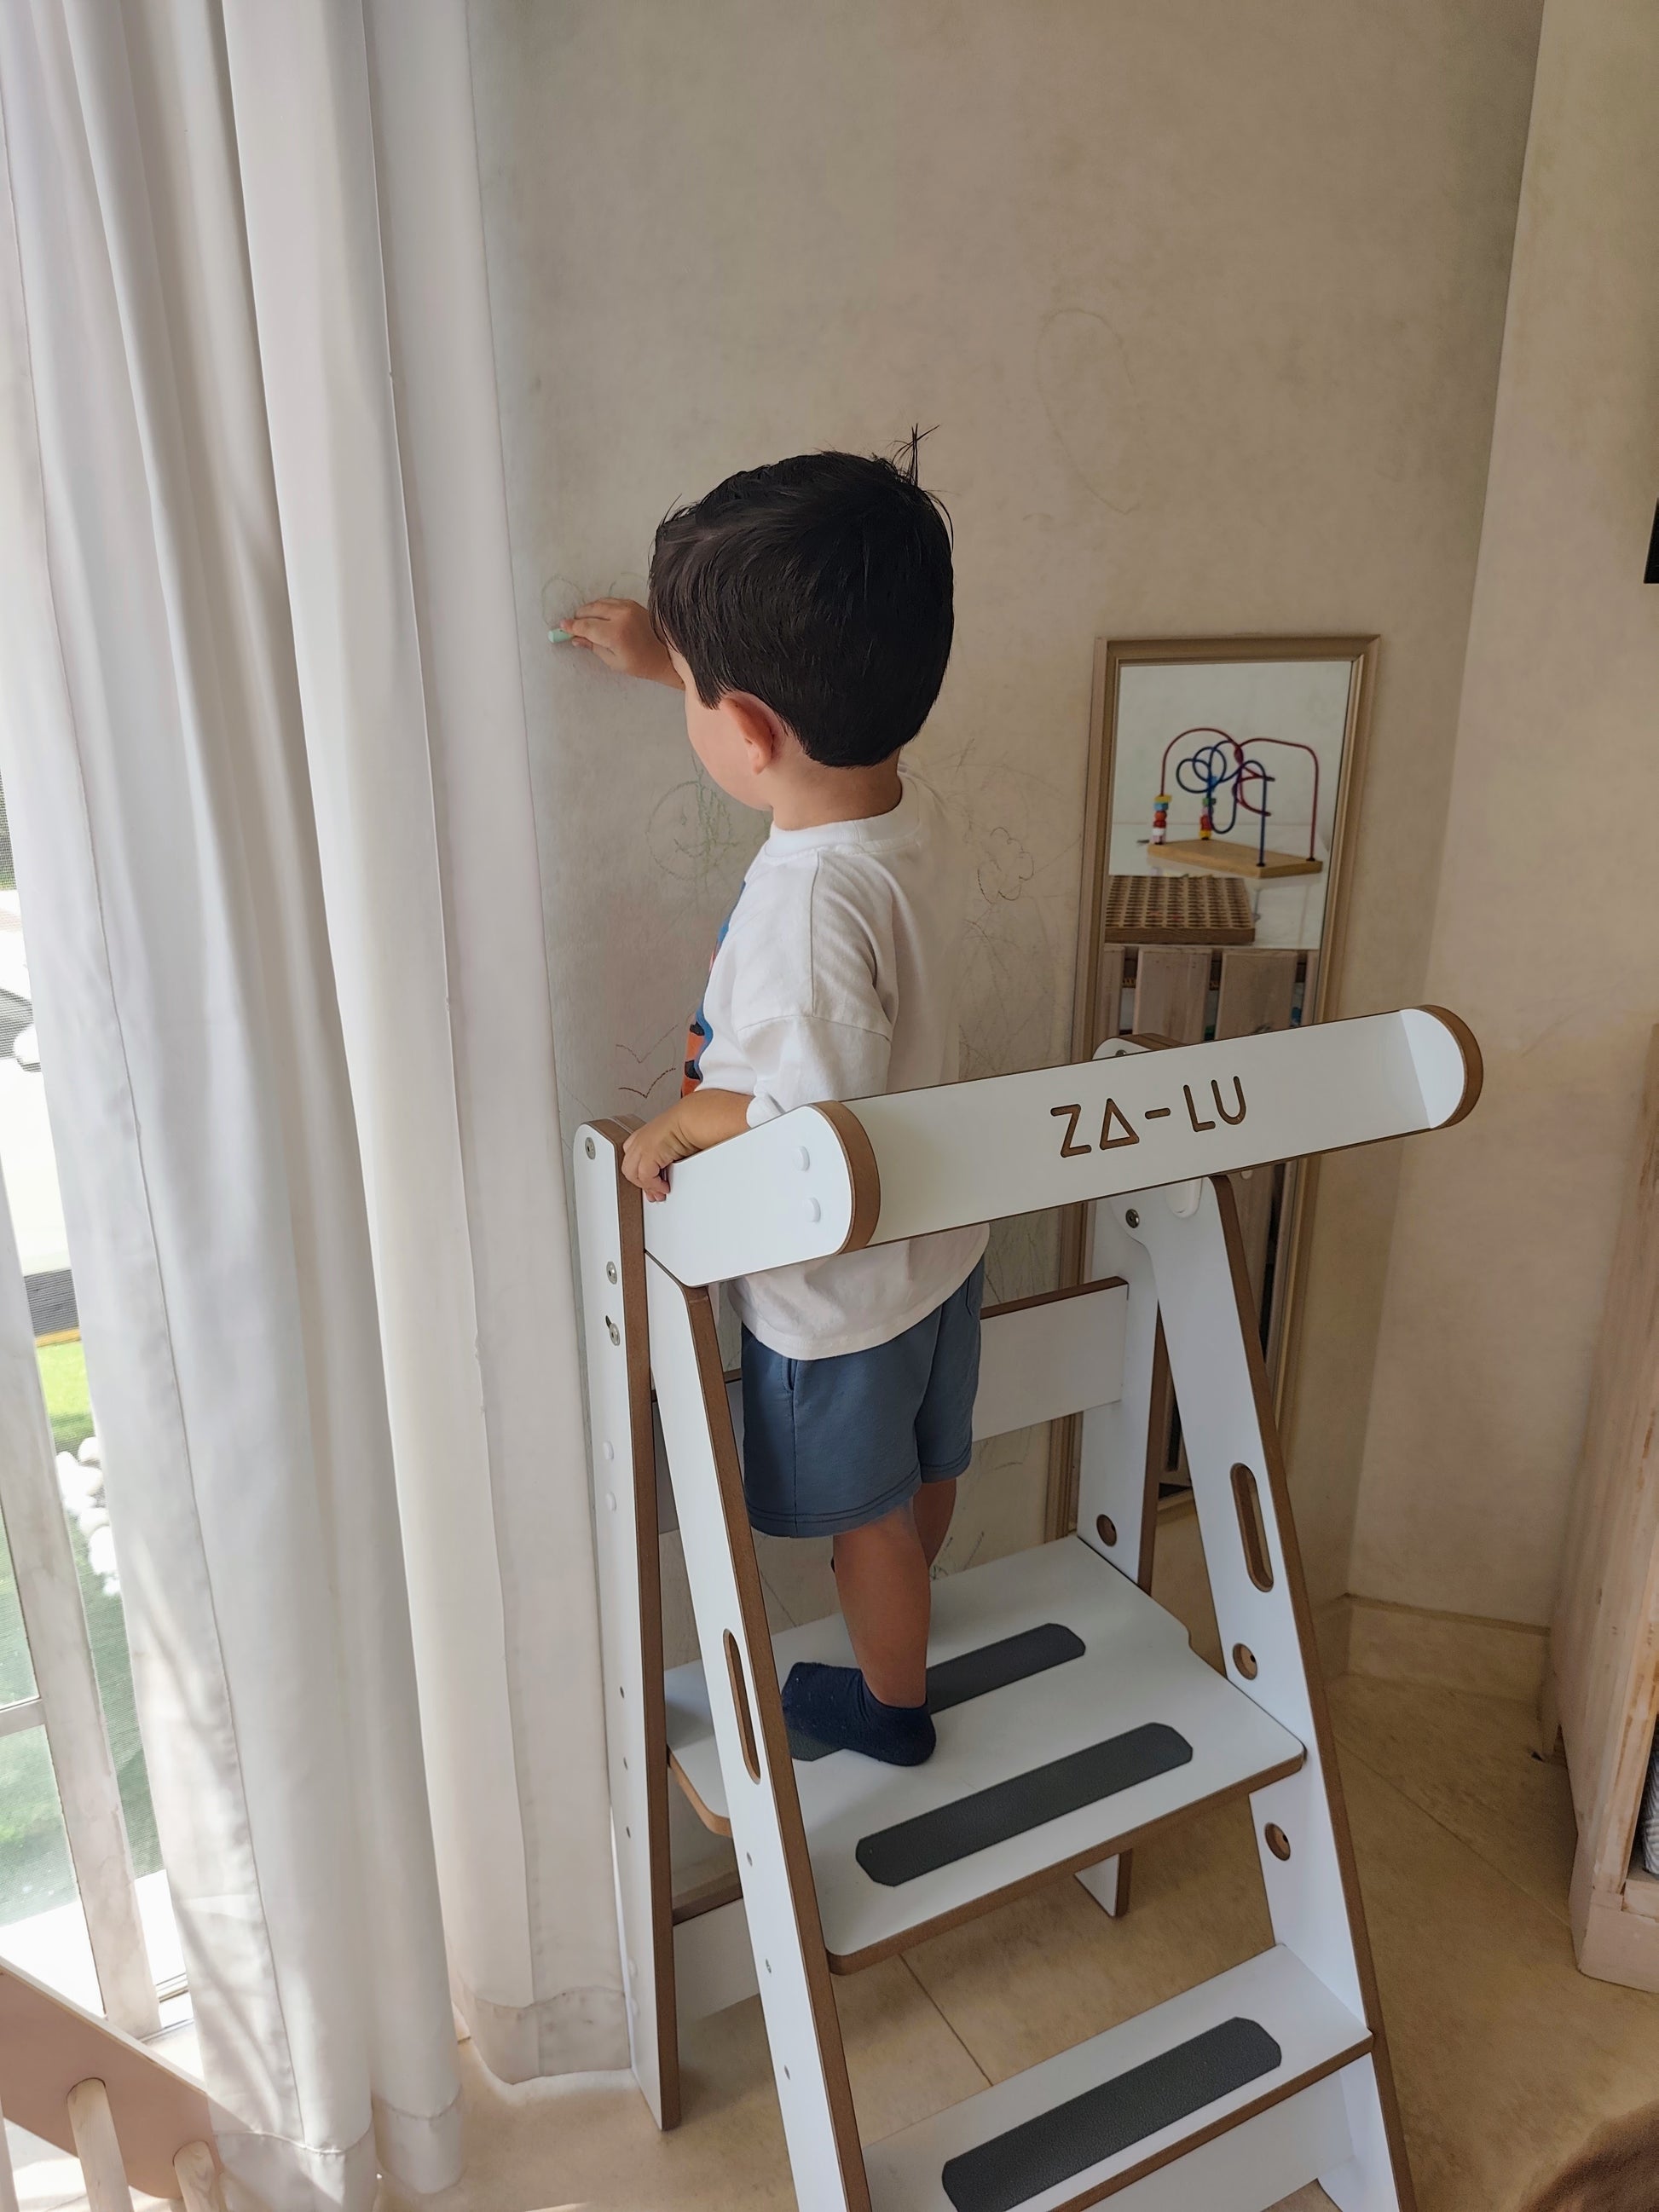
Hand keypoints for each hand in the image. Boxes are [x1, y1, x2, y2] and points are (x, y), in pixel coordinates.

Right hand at [562, 598, 680, 685]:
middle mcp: (621, 616)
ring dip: (589, 611)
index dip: (572, 627)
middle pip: (590, 610)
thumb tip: (575, 638)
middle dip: (579, 618)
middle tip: (573, 626)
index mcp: (615, 634)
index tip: (561, 627)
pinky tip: (600, 617)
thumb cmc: (641, 663)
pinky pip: (610, 601)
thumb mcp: (613, 661)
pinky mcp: (632, 603)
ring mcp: (627, 607)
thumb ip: (593, 647)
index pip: (586, 626)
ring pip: (599, 603)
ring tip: (586, 622)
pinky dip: (601, 607)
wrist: (666, 654)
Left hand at [621, 1105, 698, 1200]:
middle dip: (641, 1184)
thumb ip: (665, 1157)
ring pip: (633, 1175)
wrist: (694, 1120)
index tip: (649, 1183)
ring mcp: (640, 1146)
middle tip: (654, 1192)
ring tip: (660, 1191)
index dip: (639, 1174)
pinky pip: (645, 1177)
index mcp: (643, 1136)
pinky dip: (655, 1186)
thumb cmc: (690, 1126)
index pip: (632, 1159)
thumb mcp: (672, 1143)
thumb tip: (667, 1172)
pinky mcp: (647, 1154)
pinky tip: (664, 1187)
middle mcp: (638, 1140)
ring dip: (647, 1186)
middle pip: (629, 1168)